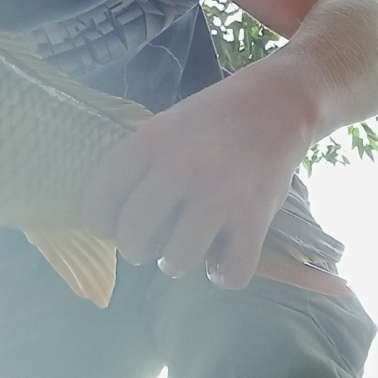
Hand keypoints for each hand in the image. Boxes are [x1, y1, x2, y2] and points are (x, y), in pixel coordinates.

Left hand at [83, 66, 310, 288]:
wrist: (279, 102)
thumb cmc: (214, 117)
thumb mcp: (166, 125)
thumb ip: (140, 165)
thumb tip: (112, 220)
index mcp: (152, 140)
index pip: (101, 197)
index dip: (99, 223)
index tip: (110, 228)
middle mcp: (182, 167)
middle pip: (133, 236)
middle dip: (134, 249)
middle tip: (147, 244)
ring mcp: (221, 194)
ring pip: (177, 261)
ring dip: (176, 263)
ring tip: (184, 248)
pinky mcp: (255, 217)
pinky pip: (229, 273)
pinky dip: (222, 274)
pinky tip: (221, 257)